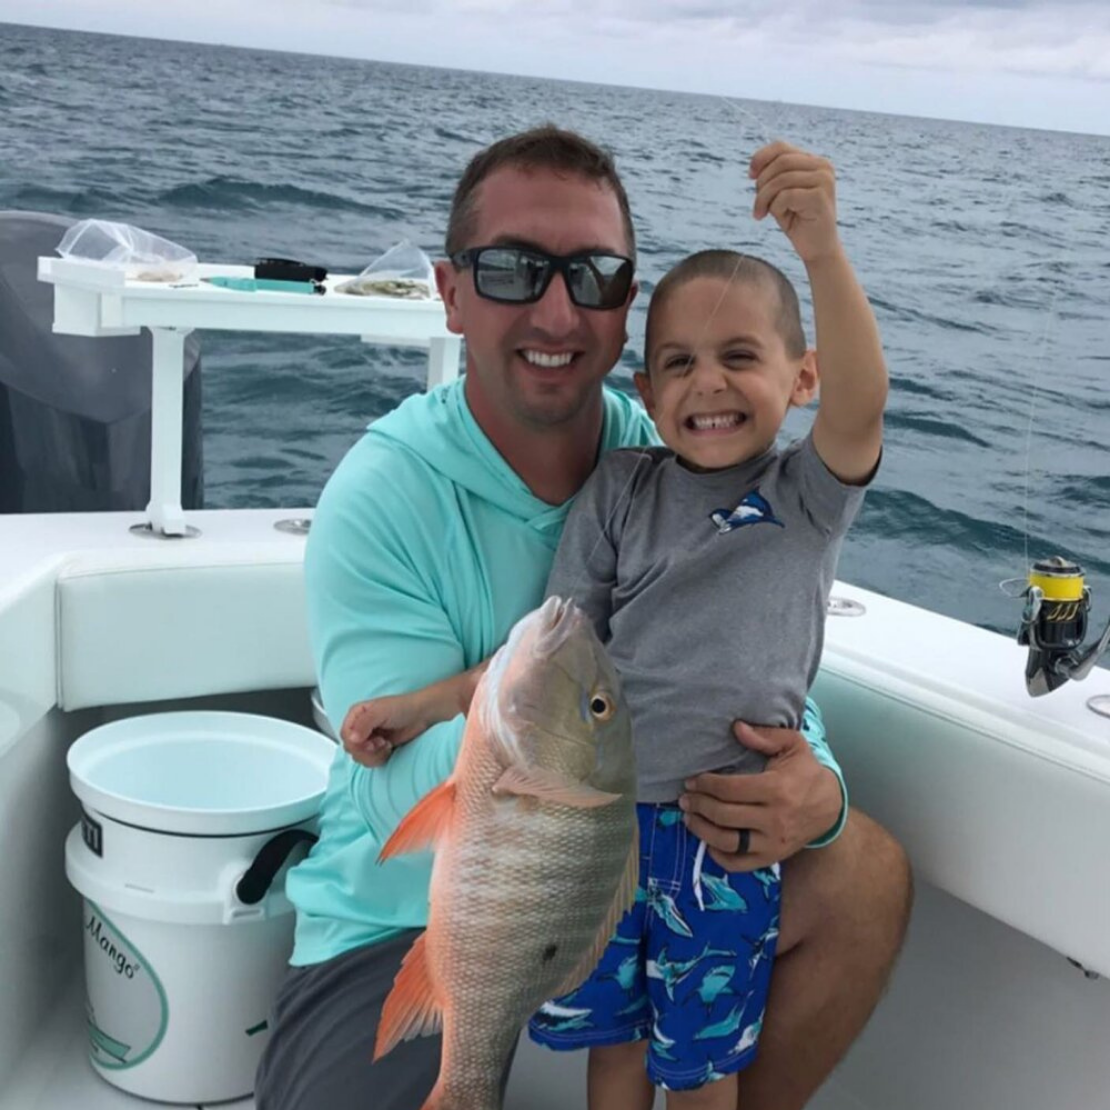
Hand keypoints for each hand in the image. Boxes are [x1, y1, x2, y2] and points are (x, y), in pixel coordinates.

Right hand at [340, 692, 434, 767]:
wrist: (421, 715)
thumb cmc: (402, 707)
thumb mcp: (381, 711)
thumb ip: (364, 723)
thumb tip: (352, 739)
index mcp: (356, 715)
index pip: (345, 734)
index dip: (355, 742)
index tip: (369, 741)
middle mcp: (359, 727)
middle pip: (350, 749)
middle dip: (366, 750)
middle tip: (380, 742)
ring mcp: (368, 739)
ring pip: (359, 757)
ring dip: (374, 754)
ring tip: (386, 744)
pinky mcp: (377, 749)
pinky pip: (370, 762)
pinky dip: (379, 758)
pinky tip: (389, 747)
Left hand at [679, 722, 842, 871]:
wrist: (830, 807)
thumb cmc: (806, 772)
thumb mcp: (793, 745)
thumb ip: (765, 735)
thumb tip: (737, 727)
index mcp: (776, 789)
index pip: (730, 789)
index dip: (706, 785)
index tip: (692, 781)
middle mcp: (774, 819)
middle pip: (724, 815)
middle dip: (698, 805)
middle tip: (685, 798)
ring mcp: (772, 842)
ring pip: (728, 841)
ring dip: (702, 830)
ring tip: (690, 817)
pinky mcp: (771, 857)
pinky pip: (739, 864)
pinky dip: (719, 856)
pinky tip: (709, 841)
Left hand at [749, 142, 840, 264]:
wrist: (817, 249)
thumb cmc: (797, 221)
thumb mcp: (781, 194)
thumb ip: (773, 176)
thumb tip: (754, 166)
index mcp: (814, 162)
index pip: (781, 147)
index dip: (760, 158)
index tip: (750, 176)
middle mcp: (823, 166)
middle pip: (779, 162)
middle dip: (761, 184)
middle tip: (758, 206)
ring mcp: (824, 180)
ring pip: (780, 180)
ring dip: (764, 199)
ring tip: (762, 213)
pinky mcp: (821, 197)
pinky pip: (785, 196)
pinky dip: (775, 208)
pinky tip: (781, 219)